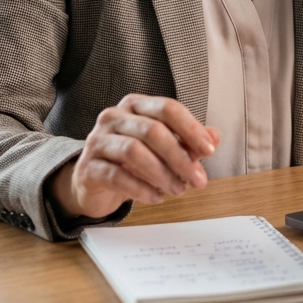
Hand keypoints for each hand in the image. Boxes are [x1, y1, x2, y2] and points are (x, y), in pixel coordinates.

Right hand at [46, 94, 219, 220]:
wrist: (95, 181)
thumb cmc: (132, 160)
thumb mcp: (163, 148)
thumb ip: (188, 141)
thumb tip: (214, 138)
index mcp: (136, 105)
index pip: (167, 108)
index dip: (190, 129)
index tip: (208, 151)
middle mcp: (114, 116)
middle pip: (152, 130)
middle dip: (180, 157)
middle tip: (198, 179)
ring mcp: (97, 140)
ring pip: (134, 151)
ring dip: (162, 174)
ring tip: (178, 190)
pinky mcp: (88, 167)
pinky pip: (116, 175)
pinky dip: (141, 188)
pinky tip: (156, 197)